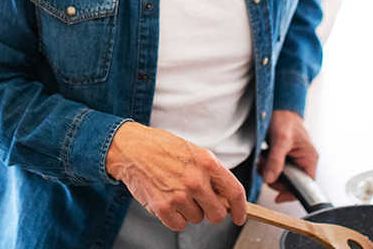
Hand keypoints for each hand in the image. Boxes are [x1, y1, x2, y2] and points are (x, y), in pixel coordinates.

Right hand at [106, 122, 246, 230]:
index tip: (240, 216)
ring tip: (176, 193)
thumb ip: (211, 173)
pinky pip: (178, 225)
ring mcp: (179, 195)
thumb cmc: (162, 148)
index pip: (235, 192)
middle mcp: (196, 180)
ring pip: (196, 219)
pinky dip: (174, 218)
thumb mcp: (194, 151)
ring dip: (189, 211)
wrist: (132, 149)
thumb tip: (225, 196)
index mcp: (207, 163)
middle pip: (217, 214)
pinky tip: (167, 201)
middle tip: (201, 203)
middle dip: (211, 212)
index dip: (241, 209)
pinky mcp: (163, 207)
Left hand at [258, 110, 317, 203]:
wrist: (279, 106)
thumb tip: (270, 179)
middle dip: (275, 179)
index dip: (292, 193)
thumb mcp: (280, 139)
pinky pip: (276, 169)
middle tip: (264, 169)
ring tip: (262, 159)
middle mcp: (303, 162)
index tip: (278, 196)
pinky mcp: (285, 157)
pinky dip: (268, 166)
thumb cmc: (285, 119)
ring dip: (269, 172)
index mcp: (309, 159)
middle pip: (291, 183)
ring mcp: (294, 160)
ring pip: (282, 177)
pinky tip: (263, 157)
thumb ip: (276, 160)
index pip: (306, 186)